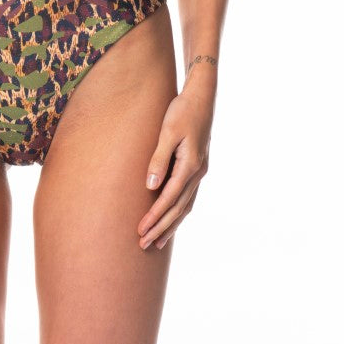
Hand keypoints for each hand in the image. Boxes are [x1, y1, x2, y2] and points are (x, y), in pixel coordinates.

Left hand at [137, 84, 212, 250]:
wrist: (202, 97)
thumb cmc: (182, 111)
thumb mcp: (167, 132)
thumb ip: (159, 159)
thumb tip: (150, 187)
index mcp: (190, 165)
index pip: (169, 199)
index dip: (155, 217)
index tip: (141, 231)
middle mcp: (198, 172)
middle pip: (179, 208)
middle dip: (161, 228)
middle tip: (144, 245)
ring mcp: (200, 171)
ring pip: (186, 205)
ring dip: (171, 224)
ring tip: (158, 241)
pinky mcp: (198, 167)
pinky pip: (188, 196)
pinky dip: (179, 211)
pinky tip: (171, 218)